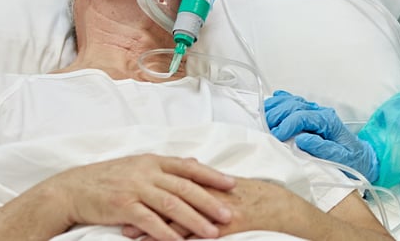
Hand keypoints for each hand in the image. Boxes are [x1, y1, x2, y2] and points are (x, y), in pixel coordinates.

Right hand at [47, 154, 235, 240]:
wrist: (73, 189)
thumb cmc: (107, 179)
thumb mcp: (137, 165)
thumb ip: (165, 166)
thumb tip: (193, 161)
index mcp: (152, 161)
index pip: (188, 167)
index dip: (211, 176)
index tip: (232, 184)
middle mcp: (146, 172)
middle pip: (185, 187)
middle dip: (210, 201)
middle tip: (229, 214)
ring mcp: (135, 188)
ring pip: (172, 205)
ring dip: (194, 220)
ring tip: (211, 233)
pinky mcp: (123, 206)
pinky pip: (150, 221)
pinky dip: (166, 233)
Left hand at [125, 179, 312, 239]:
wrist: (280, 208)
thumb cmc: (255, 196)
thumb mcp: (229, 183)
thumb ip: (207, 178)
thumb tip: (190, 165)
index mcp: (207, 180)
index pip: (170, 183)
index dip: (146, 190)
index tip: (126, 195)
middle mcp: (208, 192)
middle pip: (166, 199)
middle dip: (142, 207)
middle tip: (119, 214)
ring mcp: (215, 209)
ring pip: (176, 218)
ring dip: (151, 226)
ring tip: (130, 233)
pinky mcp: (224, 225)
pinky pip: (196, 234)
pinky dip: (176, 239)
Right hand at [264, 90, 379, 182]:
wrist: (361, 159)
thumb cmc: (351, 161)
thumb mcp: (342, 159)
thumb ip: (323, 148)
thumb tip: (303, 139)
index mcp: (328, 121)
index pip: (303, 116)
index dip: (287, 124)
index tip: (276, 136)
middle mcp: (321, 113)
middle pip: (294, 105)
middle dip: (277, 115)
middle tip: (265, 128)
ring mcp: (315, 112)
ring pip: (292, 101)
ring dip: (276, 107)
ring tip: (262, 117)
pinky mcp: (310, 116)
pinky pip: (294, 103)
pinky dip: (281, 101)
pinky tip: (272, 103)